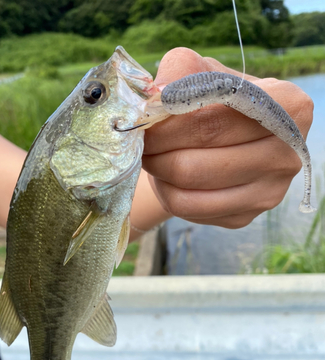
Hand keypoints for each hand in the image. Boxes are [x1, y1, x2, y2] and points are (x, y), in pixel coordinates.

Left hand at [142, 47, 313, 228]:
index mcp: (289, 107)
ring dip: (159, 170)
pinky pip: (190, 208)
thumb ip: (181, 71)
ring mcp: (269, 191)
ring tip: (152, 155)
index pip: (216, 119)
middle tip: (142, 140)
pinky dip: (167, 192)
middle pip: (201, 156)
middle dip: (158, 147)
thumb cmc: (217, 102)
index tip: (146, 121)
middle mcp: (287, 153)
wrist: (228, 141)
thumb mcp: (204, 72)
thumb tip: (156, 97)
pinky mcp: (246, 216)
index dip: (171, 122)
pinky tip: (167, 177)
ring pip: (191, 186)